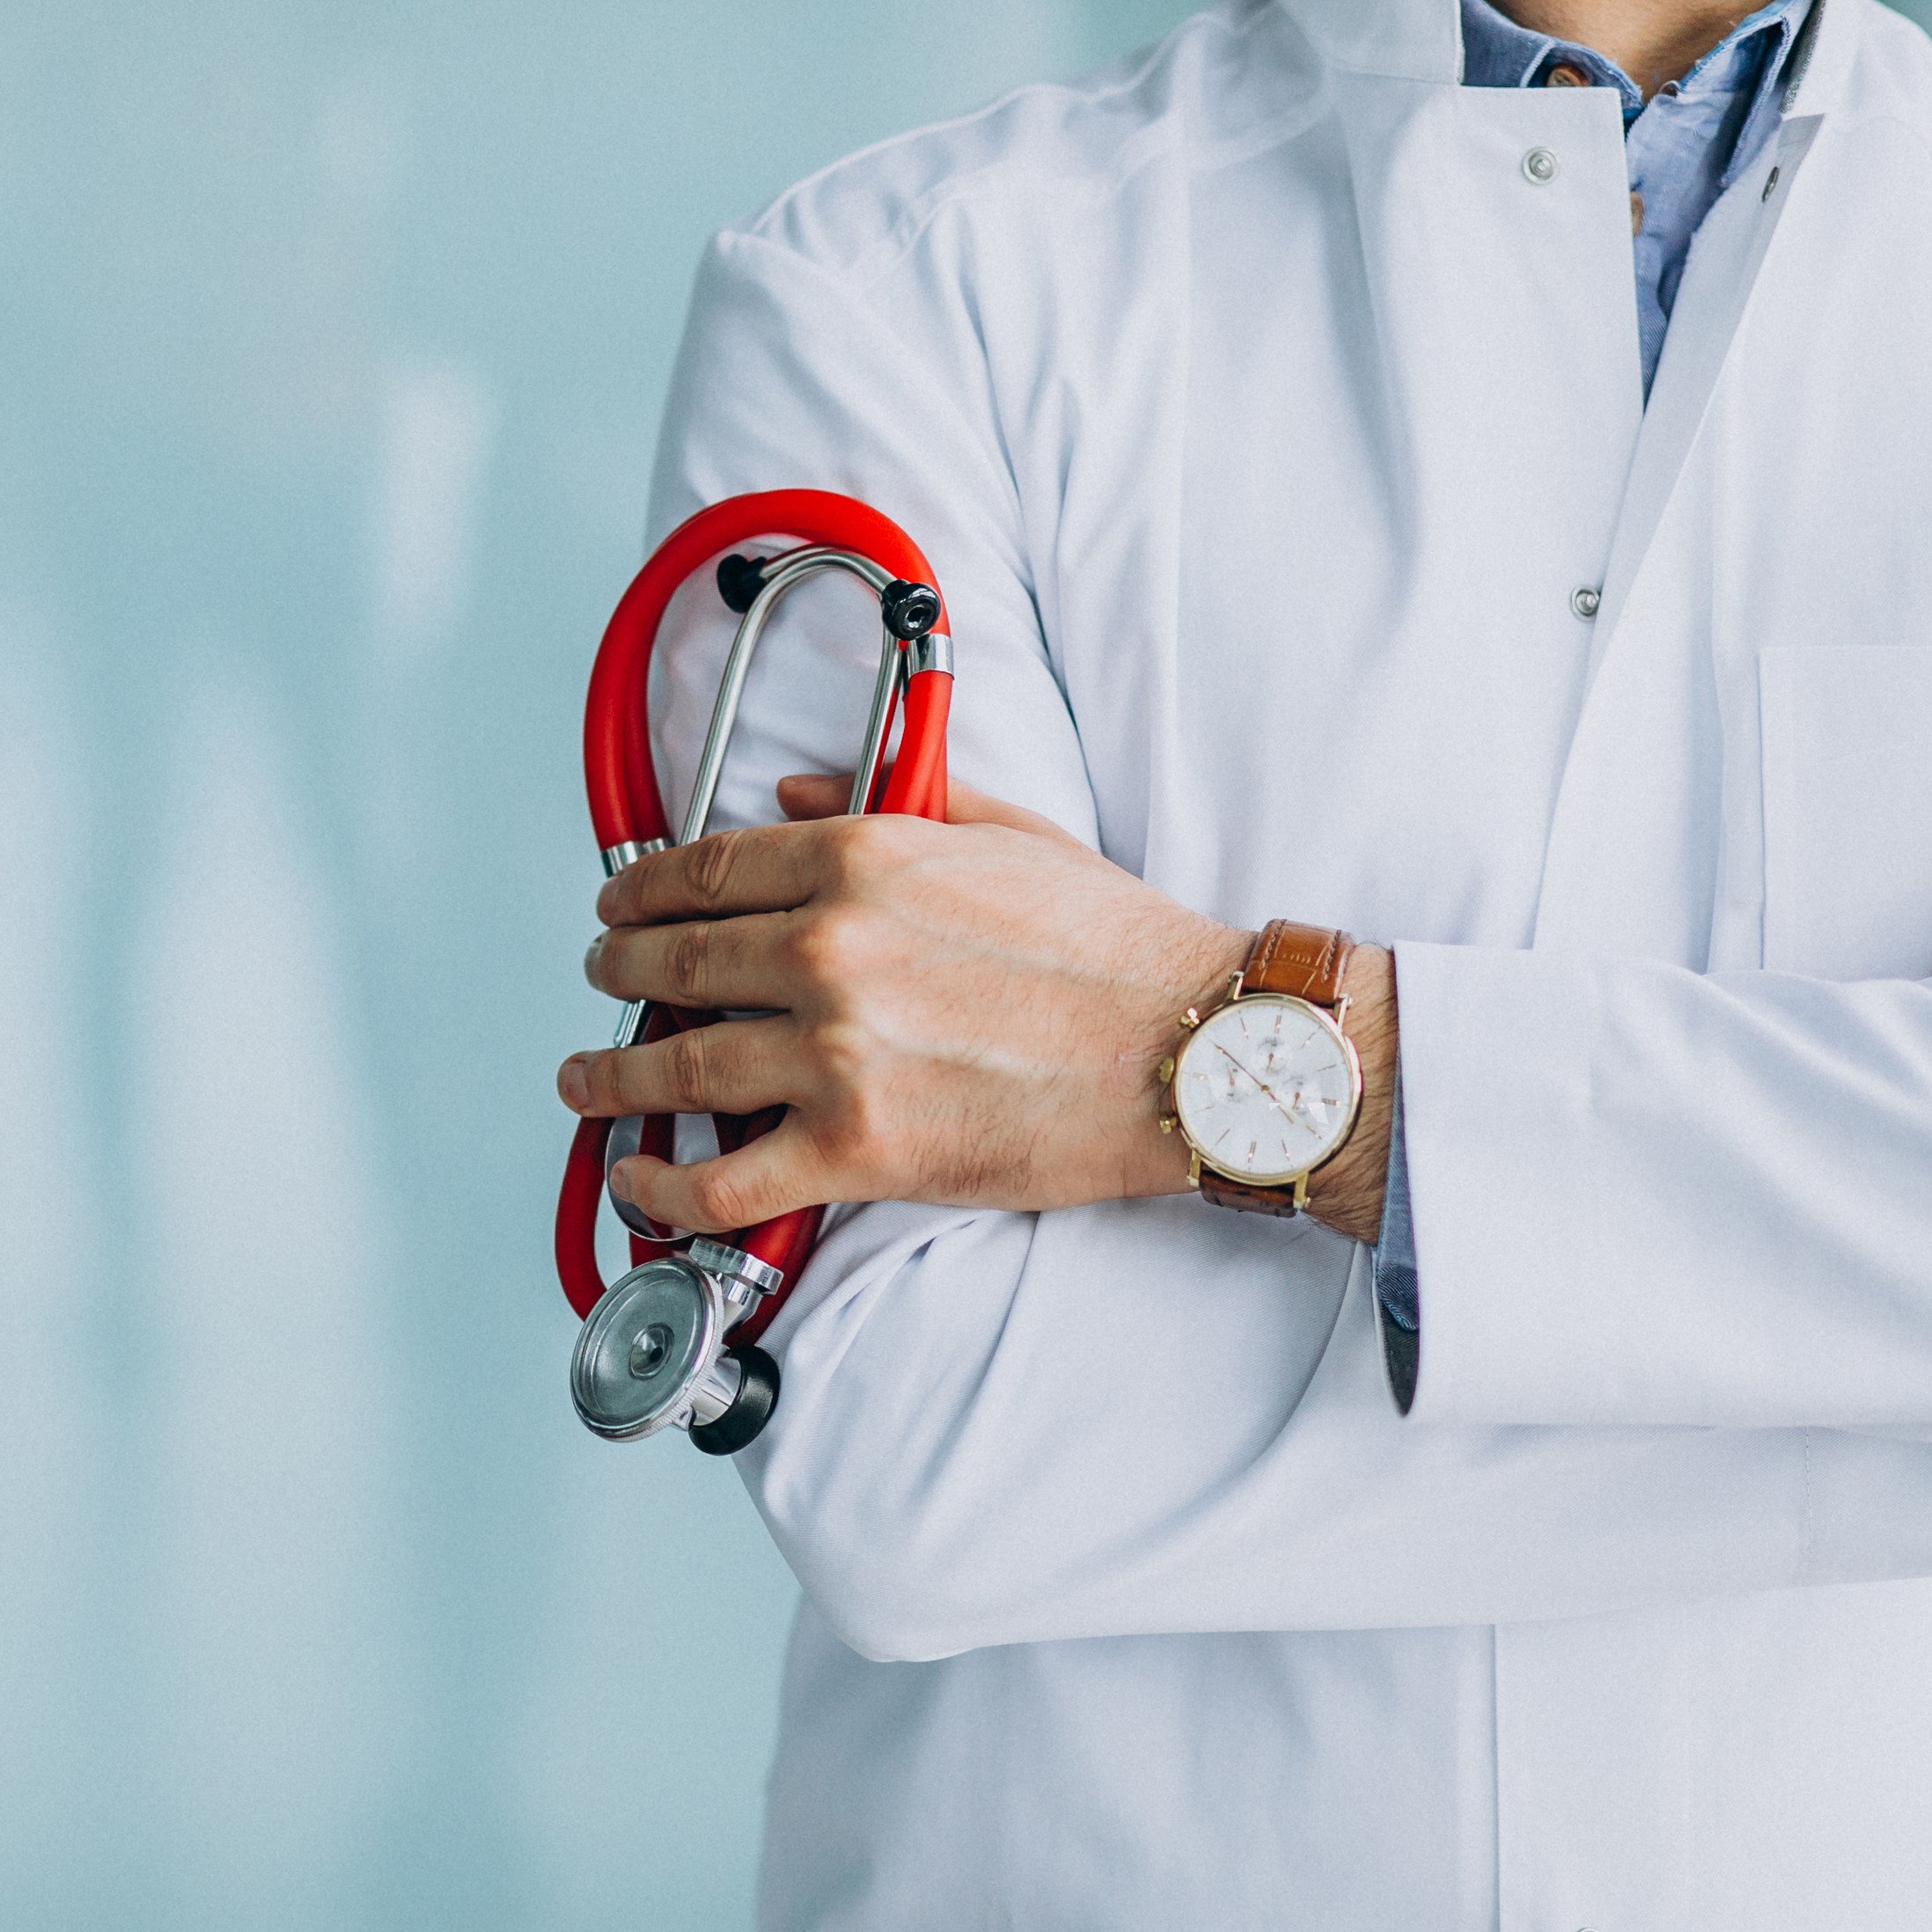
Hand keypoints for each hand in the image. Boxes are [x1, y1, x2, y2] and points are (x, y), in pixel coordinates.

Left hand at [557, 776, 1395, 1241]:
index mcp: (863, 861)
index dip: (643, 888)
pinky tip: (637, 1181)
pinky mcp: (856, 1152)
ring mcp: (834, 1056)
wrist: (1189, 1051)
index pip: (708, 870)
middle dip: (618, 970)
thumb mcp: (1008, 833)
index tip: (621, 903)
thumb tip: (795, 791)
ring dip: (612, 1075)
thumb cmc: (1115, 947)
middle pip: (675, 961)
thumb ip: (892, 800)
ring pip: (675, 1070)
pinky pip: (721, 1183)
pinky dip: (662, 1191)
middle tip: (603, 978)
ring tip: (587, 1078)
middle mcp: (829, 951)